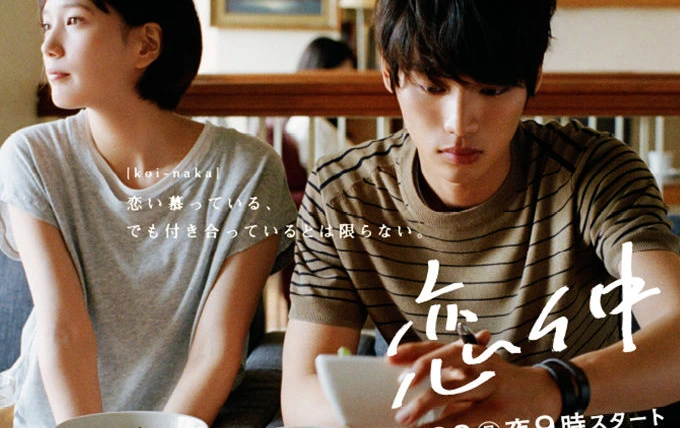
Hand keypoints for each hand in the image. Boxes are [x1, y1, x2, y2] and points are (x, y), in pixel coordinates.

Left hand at [388, 332, 560, 426]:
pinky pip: (467, 419)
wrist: (544, 392)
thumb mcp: (475, 369)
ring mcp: (491, 385)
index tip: (390, 358)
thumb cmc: (499, 382)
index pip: (437, 347)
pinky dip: (447, 425)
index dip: (413, 351)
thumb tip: (409, 375)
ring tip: (406, 418)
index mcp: (470, 352)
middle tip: (399, 390)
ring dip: (426, 406)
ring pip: (454, 391)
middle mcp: (480, 363)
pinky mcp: (498, 411)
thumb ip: (448, 372)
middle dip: (420, 377)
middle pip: (445, 364)